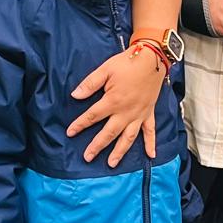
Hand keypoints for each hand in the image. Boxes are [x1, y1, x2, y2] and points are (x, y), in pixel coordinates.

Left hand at [69, 48, 165, 165]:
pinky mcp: (149, 113)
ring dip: (120, 152)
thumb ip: (90, 84)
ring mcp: (139, 114)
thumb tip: (75, 95)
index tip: (70, 133)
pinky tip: (151, 155)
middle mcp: (126, 112)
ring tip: (112, 164)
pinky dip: (151, 143)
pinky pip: (150, 131)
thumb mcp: (105, 70)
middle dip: (97, 146)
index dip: (80, 125)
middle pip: (109, 133)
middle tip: (88, 157)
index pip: (92, 116)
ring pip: (128, 137)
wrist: (152, 59)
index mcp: (113, 101)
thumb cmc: (127, 63)